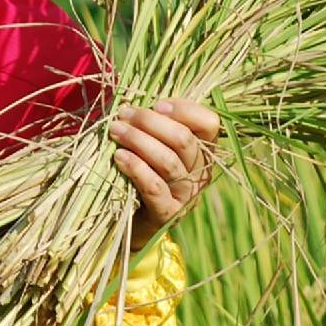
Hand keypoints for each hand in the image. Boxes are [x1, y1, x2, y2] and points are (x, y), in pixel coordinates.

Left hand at [110, 99, 220, 248]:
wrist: (138, 222)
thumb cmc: (147, 173)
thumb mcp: (157, 147)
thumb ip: (156, 126)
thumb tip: (133, 103)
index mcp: (204, 150)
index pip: (209, 123)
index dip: (185, 110)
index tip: (157, 104)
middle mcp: (201, 171)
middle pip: (183, 140)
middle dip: (150, 122)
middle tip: (124, 114)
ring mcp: (187, 194)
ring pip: (168, 161)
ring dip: (138, 141)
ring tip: (116, 131)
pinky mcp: (169, 213)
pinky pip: (154, 186)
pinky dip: (136, 168)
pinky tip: (119, 156)